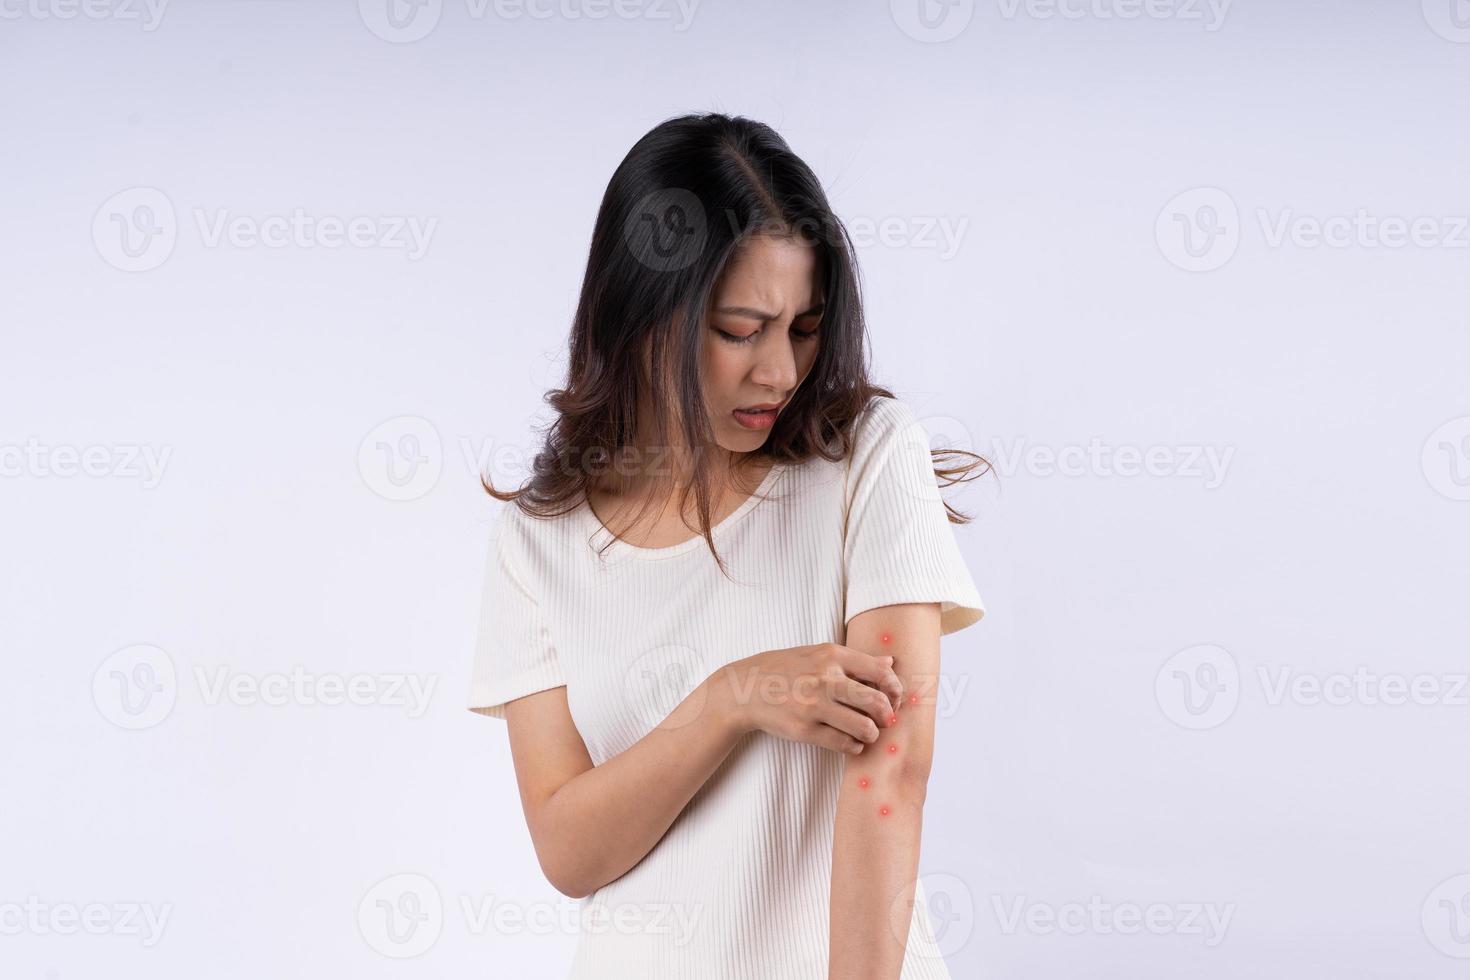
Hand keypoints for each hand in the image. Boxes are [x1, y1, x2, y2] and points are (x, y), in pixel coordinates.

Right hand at [711, 643, 905, 754]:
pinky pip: (843, 743)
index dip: (895, 689)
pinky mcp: (804, 730)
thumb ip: (853, 659)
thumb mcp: (816, 653)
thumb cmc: (783, 669)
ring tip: (868, 733)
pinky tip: (851, 742)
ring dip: (872, 733)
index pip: (881, 672)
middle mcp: (824, 678)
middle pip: (877, 701)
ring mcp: (813, 705)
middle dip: (888, 715)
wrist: (744, 689)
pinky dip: (854, 746)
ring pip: (864, 726)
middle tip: (886, 720)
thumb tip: (890, 662)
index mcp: (831, 655)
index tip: (894, 699)